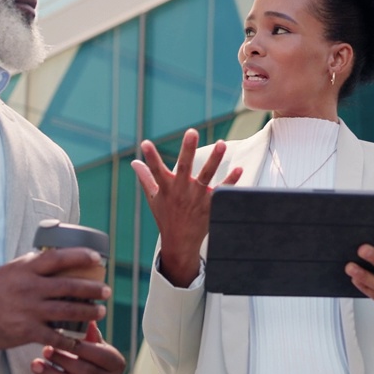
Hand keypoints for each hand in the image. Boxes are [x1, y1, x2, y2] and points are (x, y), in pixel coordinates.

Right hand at [0, 248, 109, 349]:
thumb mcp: (11, 270)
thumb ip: (32, 266)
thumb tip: (56, 257)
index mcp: (27, 269)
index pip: (59, 258)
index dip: (81, 256)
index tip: (97, 258)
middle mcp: (30, 288)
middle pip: (70, 286)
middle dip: (93, 289)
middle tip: (107, 291)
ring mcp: (30, 310)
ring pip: (68, 311)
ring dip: (88, 312)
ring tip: (101, 312)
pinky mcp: (27, 331)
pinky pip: (55, 336)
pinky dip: (71, 340)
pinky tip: (81, 340)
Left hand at [30, 322, 125, 373]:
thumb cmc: (92, 360)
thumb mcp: (94, 346)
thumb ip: (90, 335)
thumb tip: (88, 317)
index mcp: (116, 362)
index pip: (97, 354)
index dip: (77, 347)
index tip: (58, 339)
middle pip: (86, 372)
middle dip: (62, 361)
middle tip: (45, 350)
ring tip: (35, 365)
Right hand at [131, 128, 241, 285]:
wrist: (180, 242)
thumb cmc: (166, 216)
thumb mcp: (153, 197)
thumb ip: (146, 178)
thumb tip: (134, 162)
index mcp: (166, 187)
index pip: (155, 169)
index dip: (150, 156)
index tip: (145, 143)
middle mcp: (181, 191)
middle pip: (184, 167)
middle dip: (188, 149)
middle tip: (191, 132)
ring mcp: (197, 198)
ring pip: (206, 176)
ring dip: (214, 160)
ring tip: (222, 143)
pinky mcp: (210, 205)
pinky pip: (222, 191)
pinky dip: (231, 180)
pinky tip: (239, 169)